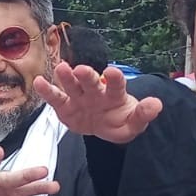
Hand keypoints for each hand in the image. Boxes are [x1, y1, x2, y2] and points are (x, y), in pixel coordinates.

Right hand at [34, 63, 161, 142]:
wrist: (104, 126)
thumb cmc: (120, 121)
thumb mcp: (134, 123)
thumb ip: (143, 114)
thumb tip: (157, 104)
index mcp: (114, 94)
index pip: (116, 85)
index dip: (114, 79)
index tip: (112, 72)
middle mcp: (96, 91)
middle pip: (91, 82)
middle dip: (86, 76)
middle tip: (80, 69)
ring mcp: (79, 97)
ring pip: (72, 86)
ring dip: (66, 77)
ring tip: (61, 69)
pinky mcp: (65, 106)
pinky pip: (56, 98)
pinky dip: (47, 91)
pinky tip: (39, 82)